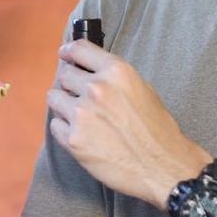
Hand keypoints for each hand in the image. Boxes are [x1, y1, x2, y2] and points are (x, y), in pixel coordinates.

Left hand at [47, 39, 209, 209]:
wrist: (162, 167)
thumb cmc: (157, 130)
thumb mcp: (142, 89)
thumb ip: (114, 77)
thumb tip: (90, 72)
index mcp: (116, 71)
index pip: (79, 49)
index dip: (69, 53)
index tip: (64, 56)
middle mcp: (96, 88)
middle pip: (64, 75)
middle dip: (70, 84)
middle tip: (79, 97)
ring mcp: (82, 114)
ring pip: (54, 97)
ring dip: (63, 105)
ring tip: (80, 118)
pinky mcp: (73, 139)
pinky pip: (55, 125)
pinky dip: (65, 129)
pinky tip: (82, 136)